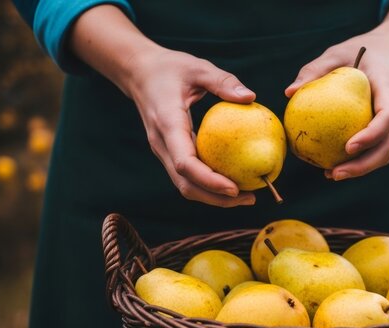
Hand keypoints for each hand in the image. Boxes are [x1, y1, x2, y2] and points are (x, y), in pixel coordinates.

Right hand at [125, 47, 257, 206]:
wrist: (138, 72)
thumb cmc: (170, 67)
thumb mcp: (198, 67)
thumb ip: (223, 81)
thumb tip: (251, 97)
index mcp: (167, 123)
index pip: (185, 163)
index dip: (209, 180)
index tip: (234, 188)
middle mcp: (162, 143)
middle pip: (186, 184)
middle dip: (216, 198)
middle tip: (250, 199)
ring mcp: (163, 151)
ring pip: (185, 185)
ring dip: (213, 197)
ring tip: (246, 196)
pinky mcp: (169, 152)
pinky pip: (188, 176)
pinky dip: (209, 185)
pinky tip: (233, 181)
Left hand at [284, 0, 388, 180]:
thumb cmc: (361, 50)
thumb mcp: (337, 52)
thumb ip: (315, 69)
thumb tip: (288, 92)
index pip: (388, 116)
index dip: (371, 135)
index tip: (348, 147)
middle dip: (365, 165)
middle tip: (335, 173)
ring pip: (386, 152)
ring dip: (362, 169)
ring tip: (331, 174)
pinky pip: (377, 149)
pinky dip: (360, 161)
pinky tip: (333, 165)